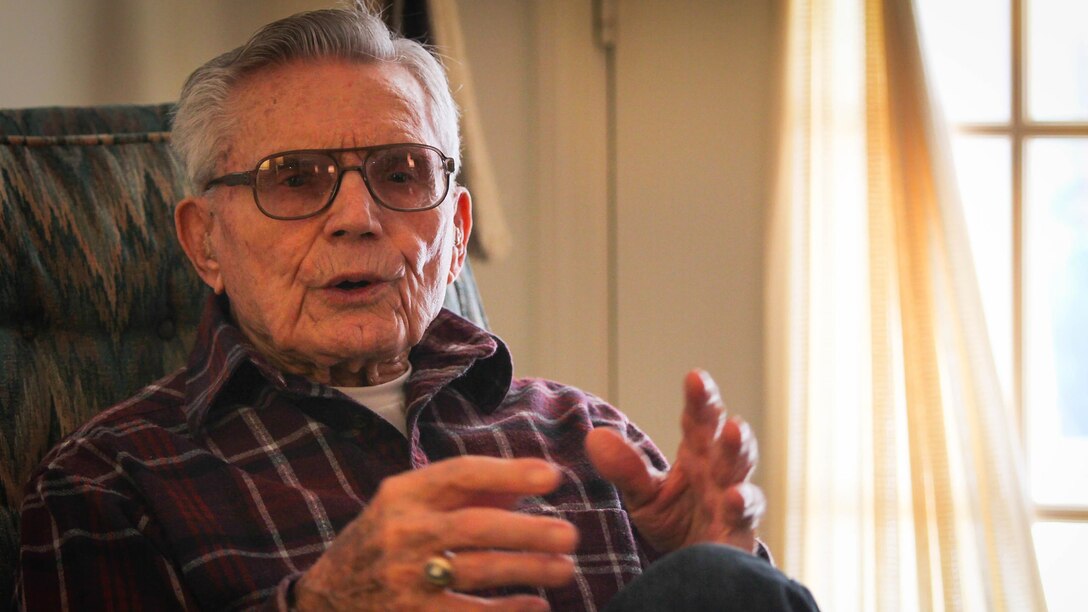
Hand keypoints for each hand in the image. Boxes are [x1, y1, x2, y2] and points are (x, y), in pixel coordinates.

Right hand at [295, 456, 577, 610]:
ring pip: (478, 571)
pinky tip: (537, 606)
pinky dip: (508, 611)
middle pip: (476, 526)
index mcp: (403, 494)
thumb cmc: (384, 541)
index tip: (553, 477)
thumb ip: (463, 492)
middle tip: (570, 534)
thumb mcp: (409, 504)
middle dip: (528, 530)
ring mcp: (405, 579)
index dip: (510, 473)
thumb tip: (525, 481)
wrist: (328, 599)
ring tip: (564, 569)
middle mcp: (402, 532)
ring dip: (528, 570)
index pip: (461, 474)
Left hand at [586, 369, 764, 553]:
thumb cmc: (673, 523)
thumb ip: (624, 468)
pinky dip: (742, 507)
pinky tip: (733, 498)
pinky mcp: (738, 535)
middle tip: (723, 411)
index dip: (701, 399)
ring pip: (743, 475)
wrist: (690, 572)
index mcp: (698, 455)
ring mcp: (732, 503)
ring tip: (736, 434)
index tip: (696, 377)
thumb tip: (594, 436)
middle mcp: (719, 474)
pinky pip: (744, 520)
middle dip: (728, 427)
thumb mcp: (642, 496)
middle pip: (728, 445)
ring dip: (741, 454)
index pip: (700, 421)